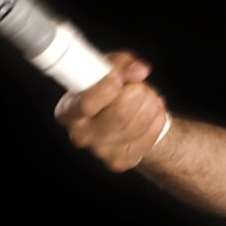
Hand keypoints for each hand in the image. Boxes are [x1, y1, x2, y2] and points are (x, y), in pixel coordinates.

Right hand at [53, 51, 169, 171]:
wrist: (121, 118)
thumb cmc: (109, 88)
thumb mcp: (109, 67)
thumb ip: (122, 64)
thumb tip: (139, 71)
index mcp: (68, 110)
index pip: (87, 103)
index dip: (108, 88)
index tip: (119, 79)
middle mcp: (80, 135)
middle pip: (121, 112)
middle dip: (138, 92)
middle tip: (139, 86)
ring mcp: (100, 152)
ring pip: (140, 122)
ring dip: (151, 102)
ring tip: (147, 97)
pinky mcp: (120, 161)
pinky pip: (150, 135)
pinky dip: (157, 118)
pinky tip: (152, 112)